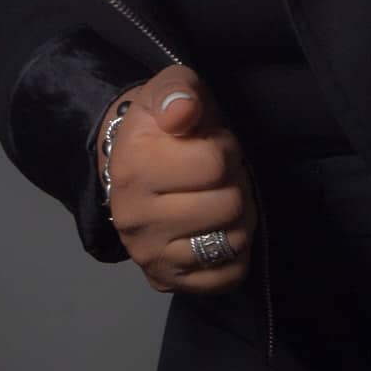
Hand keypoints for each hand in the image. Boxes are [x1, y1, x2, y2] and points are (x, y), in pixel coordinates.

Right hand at [96, 65, 257, 299]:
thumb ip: (178, 91)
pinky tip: (219, 229)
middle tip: (217, 175)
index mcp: (134, 167)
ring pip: (232, 242)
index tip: (211, 144)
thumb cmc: (162, 125)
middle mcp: (134, 218)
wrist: (131, 163)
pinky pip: (227, 276)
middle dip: (234, 182)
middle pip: (228, 205)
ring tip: (219, 198)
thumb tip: (183, 112)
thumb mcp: (171, 90)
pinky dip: (236, 253)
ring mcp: (148, 254)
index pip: (215, 163)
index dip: (225, 148)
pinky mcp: (165, 281)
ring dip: (239, 217)